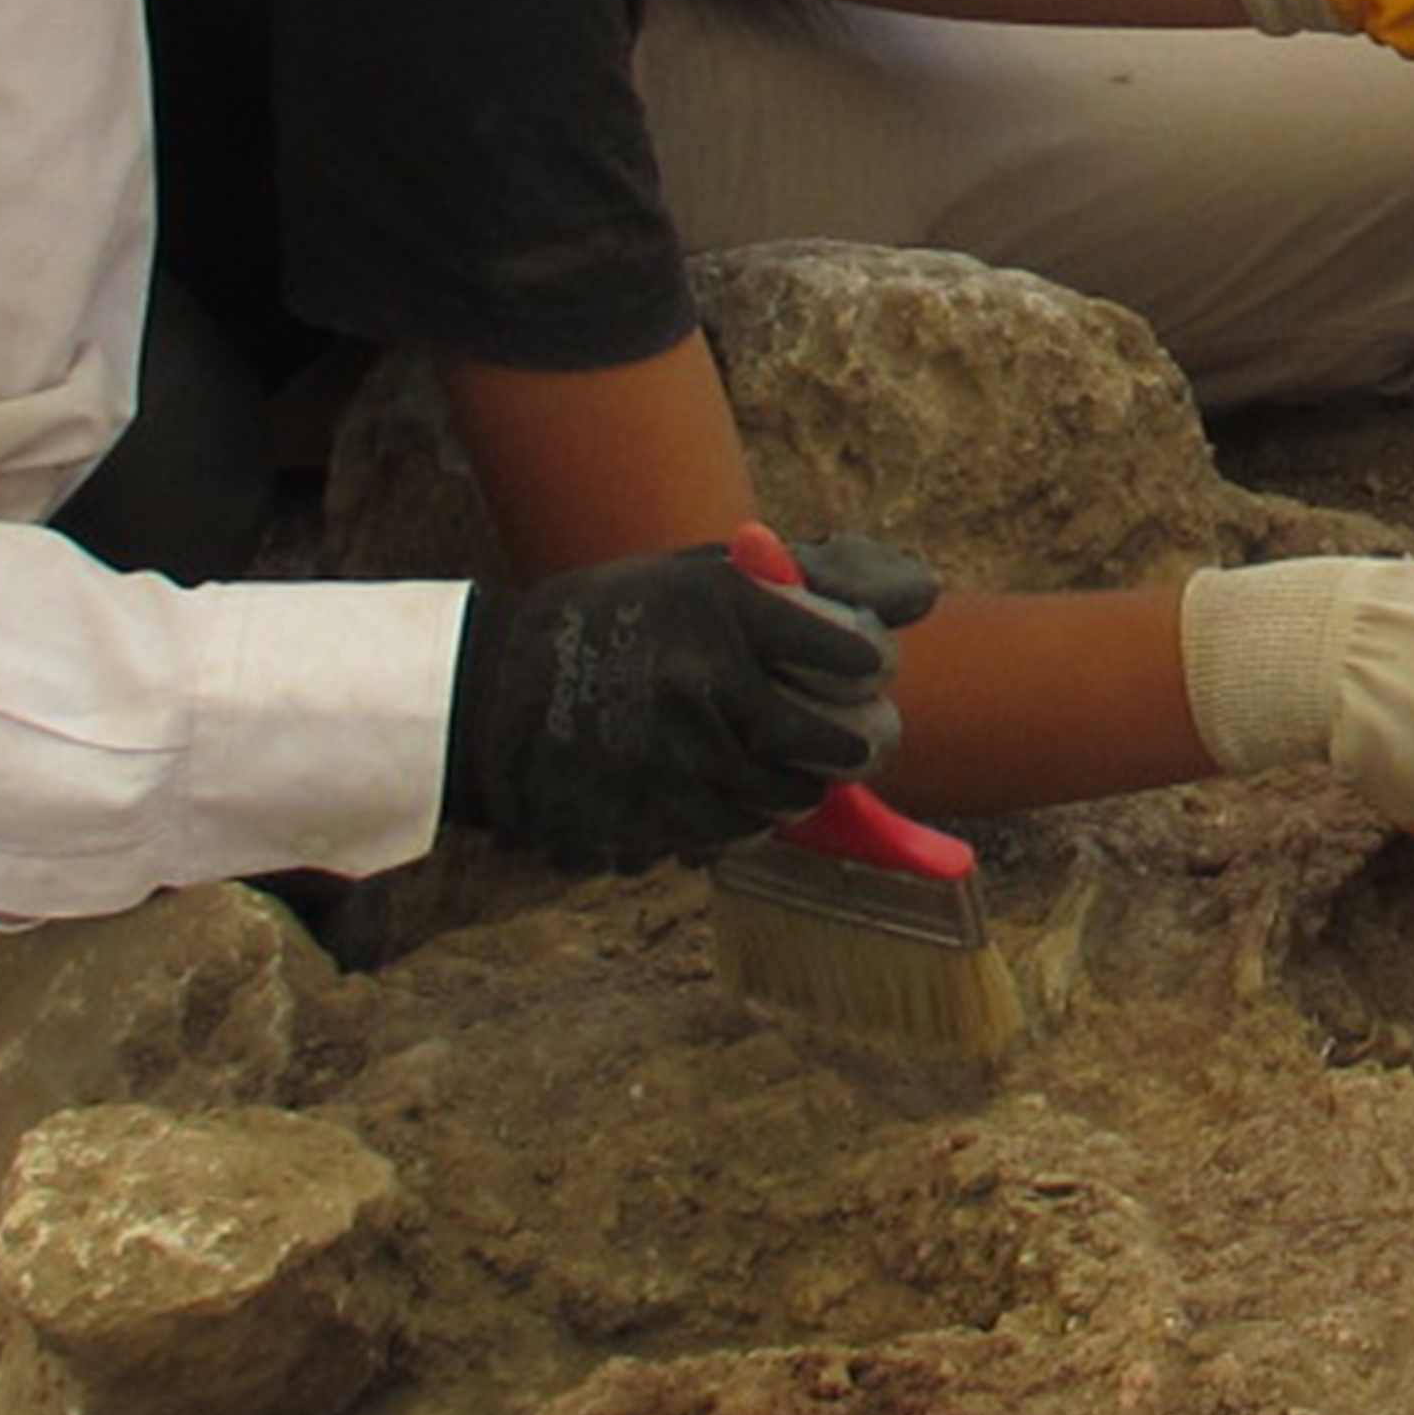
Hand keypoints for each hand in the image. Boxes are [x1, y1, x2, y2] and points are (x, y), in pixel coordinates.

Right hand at [444, 533, 935, 867]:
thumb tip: (924, 594)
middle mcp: (702, 685)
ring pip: (784, 803)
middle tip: (840, 741)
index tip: (859, 666)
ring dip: (787, 788)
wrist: (489, 688)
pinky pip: (722, 840)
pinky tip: (695, 784)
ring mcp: (668, 761)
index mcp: (725, 610)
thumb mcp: (702, 573)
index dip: (869, 664)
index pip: (859, 656)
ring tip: (754, 754)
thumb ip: (813, 579)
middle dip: (849, 747)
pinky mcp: (639, 822)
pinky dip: (725, 821)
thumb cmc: (618, 621)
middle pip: (836, 749)